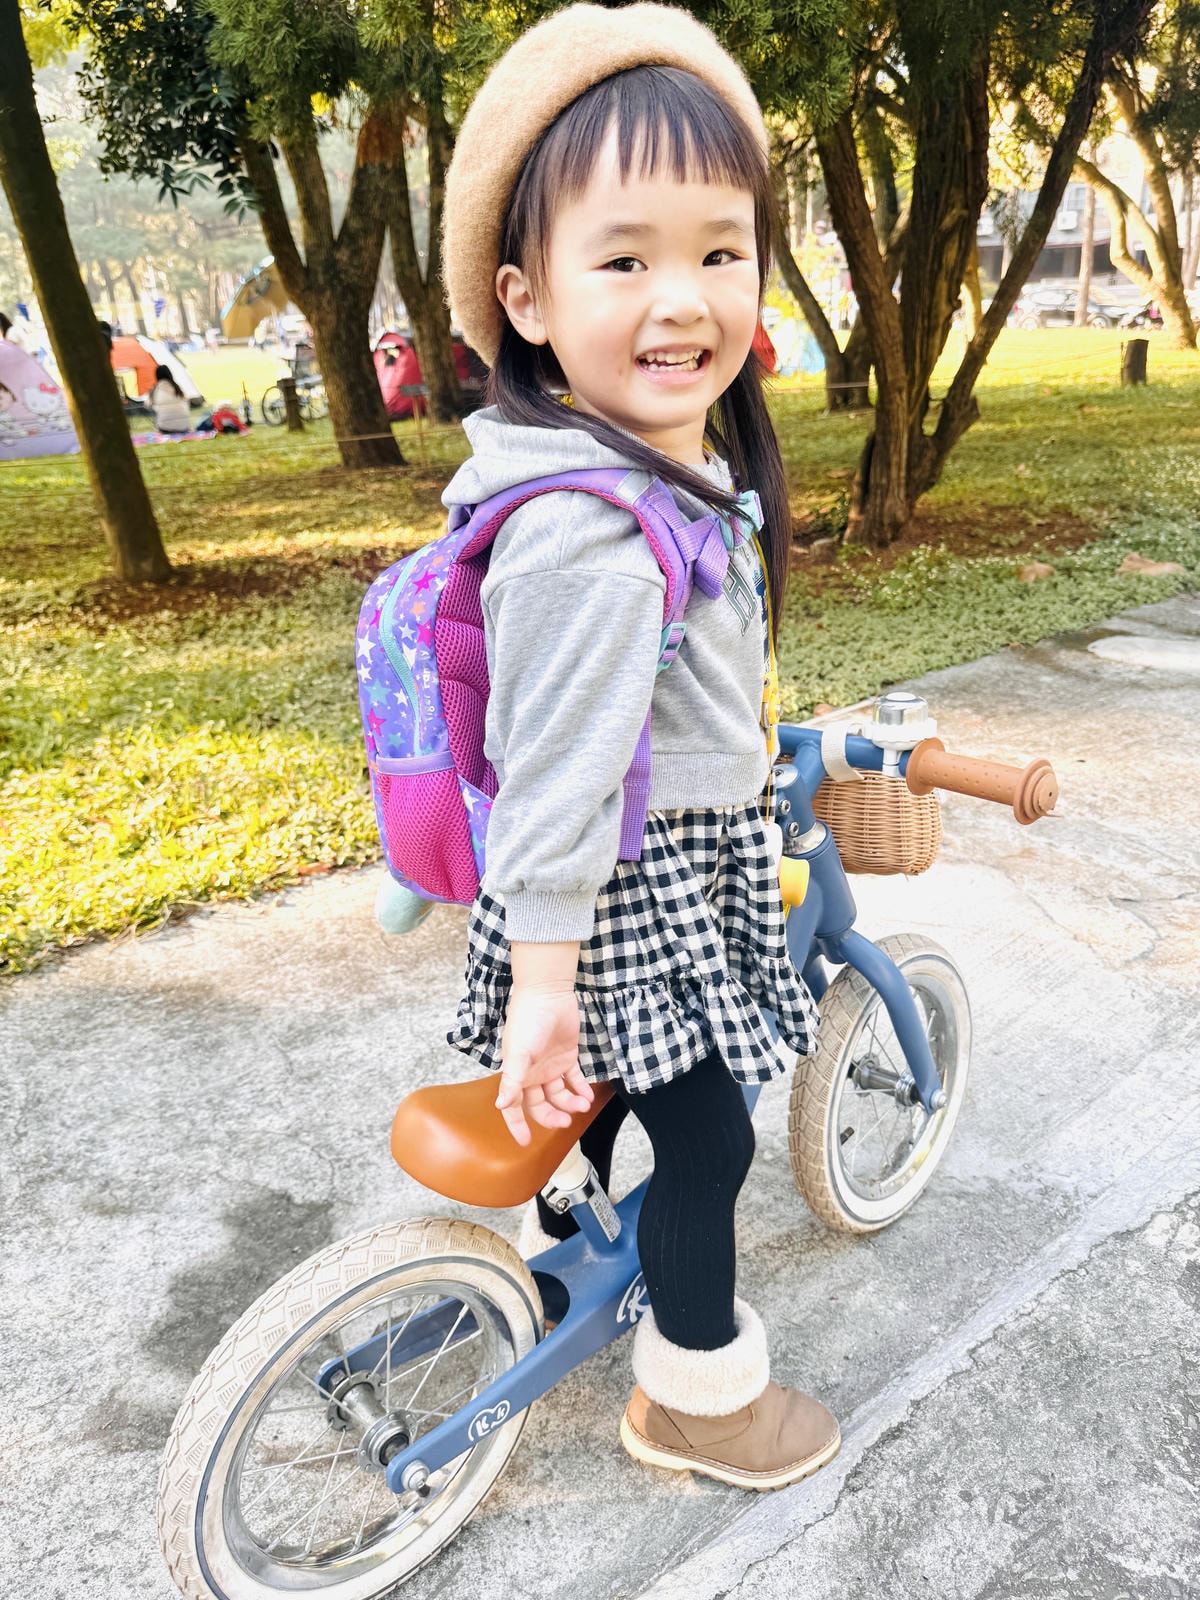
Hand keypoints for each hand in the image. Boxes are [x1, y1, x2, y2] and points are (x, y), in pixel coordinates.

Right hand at [497, 982, 592, 1146]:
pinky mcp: (567, 1056)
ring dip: (570, 1103)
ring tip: (582, 1105)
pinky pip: (574, 1079)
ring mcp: (550, 1065)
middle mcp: (532, 1073)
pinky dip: (581, 1089)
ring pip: (559, 1094)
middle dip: (552, 1116)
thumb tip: (500, 1106)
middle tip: (566, 1121)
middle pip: (540, 1105)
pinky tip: (588, 1096)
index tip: (524, 1142)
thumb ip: (511, 1081)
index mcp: (516, 1074)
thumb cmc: (527, 1021)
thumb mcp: (518, 1053)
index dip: (517, 1125)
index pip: (514, 1107)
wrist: (548, 994)